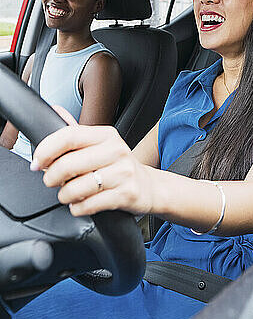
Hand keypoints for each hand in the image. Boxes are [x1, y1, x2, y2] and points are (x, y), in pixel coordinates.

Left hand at [31, 111, 154, 216]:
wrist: (148, 186)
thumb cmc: (118, 165)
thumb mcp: (101, 144)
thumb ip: (76, 131)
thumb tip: (55, 110)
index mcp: (106, 135)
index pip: (69, 136)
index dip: (47, 150)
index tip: (37, 161)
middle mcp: (116, 150)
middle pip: (68, 164)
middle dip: (51, 177)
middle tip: (51, 181)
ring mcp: (123, 172)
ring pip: (76, 188)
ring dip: (64, 195)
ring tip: (68, 194)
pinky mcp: (126, 194)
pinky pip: (89, 205)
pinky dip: (78, 208)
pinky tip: (81, 203)